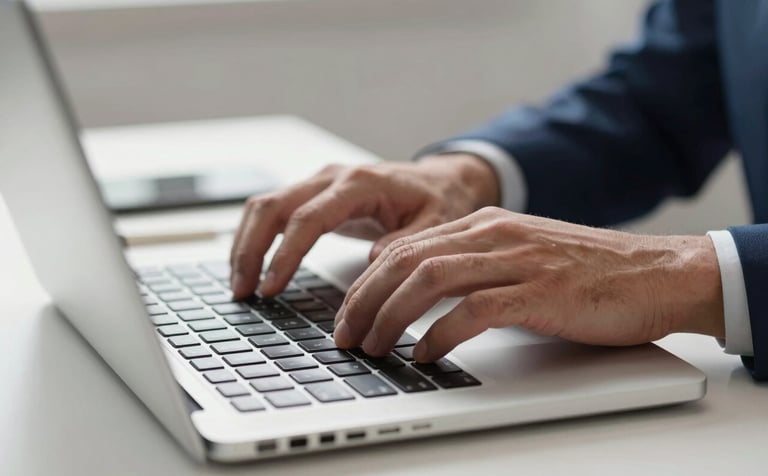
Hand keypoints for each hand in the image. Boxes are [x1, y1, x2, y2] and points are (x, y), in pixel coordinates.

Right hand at [229, 154, 498, 298]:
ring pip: (264, 206)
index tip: (271, 286)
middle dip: (251, 249)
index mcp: (359, 184)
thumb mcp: (436, 223)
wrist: (438, 181)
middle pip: (273, 206)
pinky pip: (273, 212)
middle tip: (243, 291)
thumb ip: (406, 244)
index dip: (285, 253)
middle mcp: (332, 178)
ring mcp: (319, 184)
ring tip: (240, 286)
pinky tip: (251, 267)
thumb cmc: (437, 201)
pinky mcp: (314, 195)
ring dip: (245, 244)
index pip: (308, 217)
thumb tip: (372, 265)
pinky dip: (256, 238)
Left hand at [334, 206, 724, 360]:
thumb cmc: (588, 273)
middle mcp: (494, 235)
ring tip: (374, 346)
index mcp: (484, 225)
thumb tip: (422, 300)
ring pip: (430, 279)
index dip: (367, 282)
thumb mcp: (519, 258)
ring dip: (391, 316)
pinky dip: (441, 333)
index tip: (349, 314)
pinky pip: (475, 309)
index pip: (405, 248)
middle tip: (347, 335)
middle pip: (406, 260)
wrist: (655, 273)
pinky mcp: (541, 290)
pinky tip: (425, 353)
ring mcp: (517, 260)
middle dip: (365, 300)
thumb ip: (474, 267)